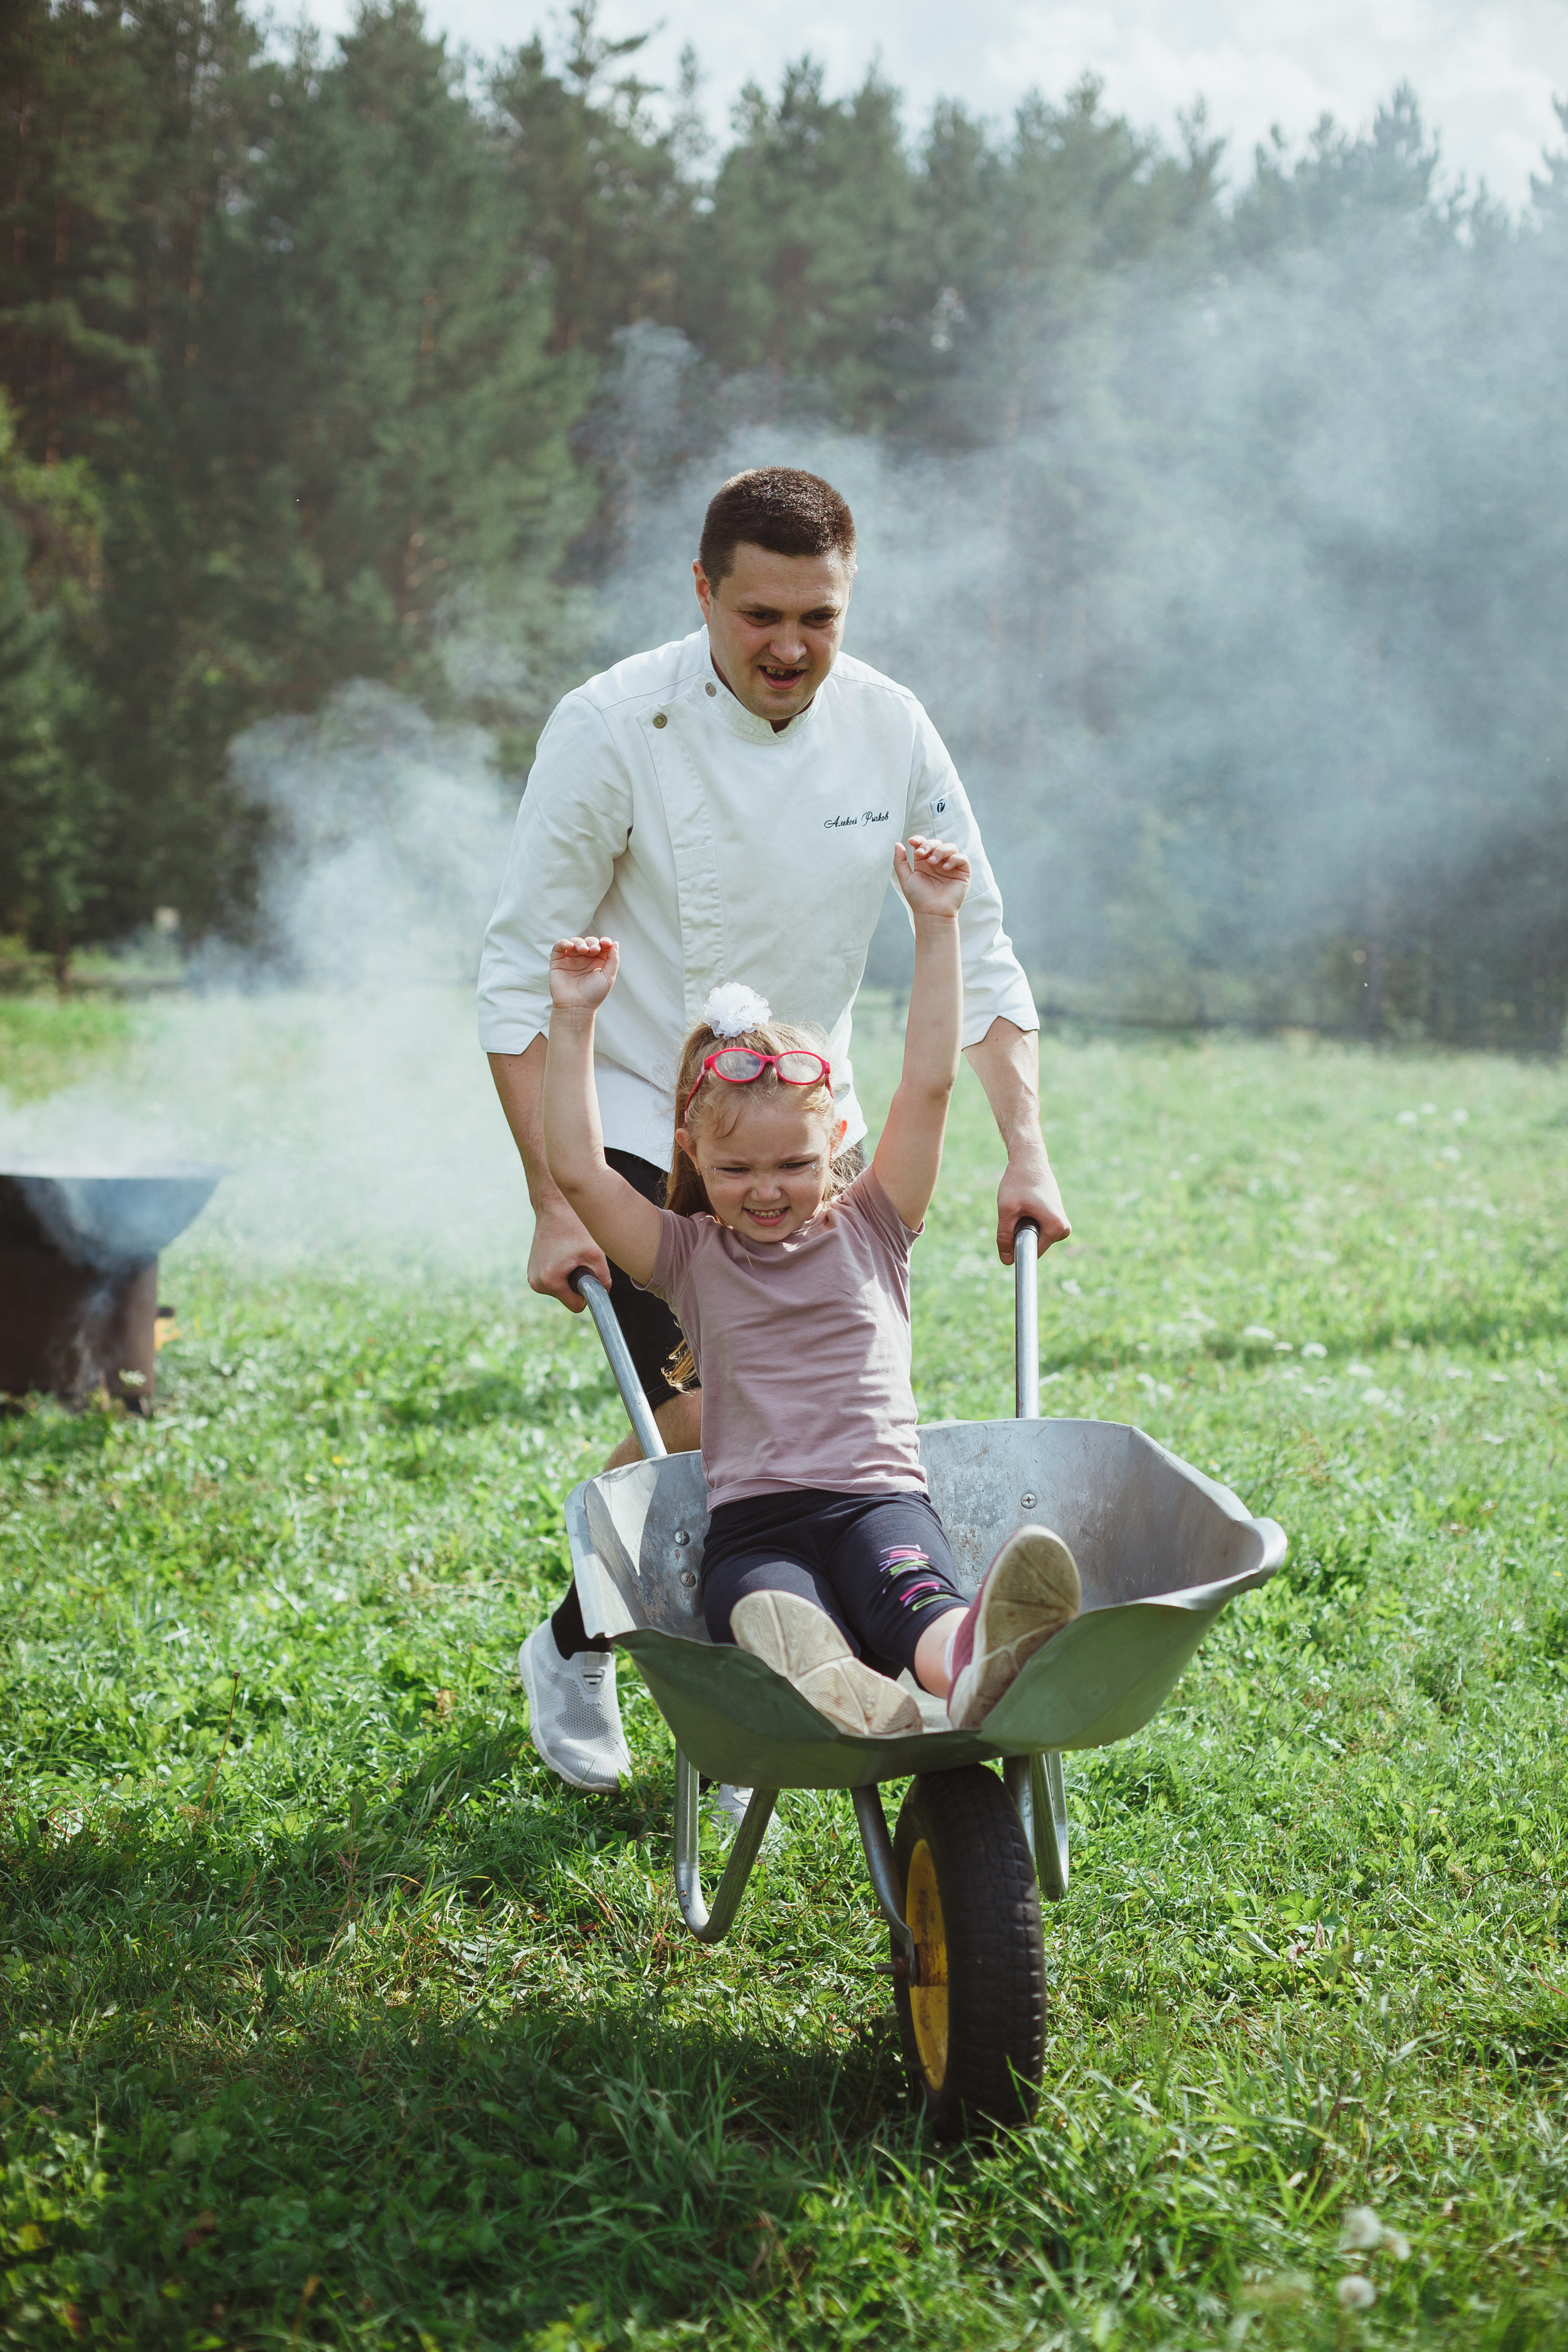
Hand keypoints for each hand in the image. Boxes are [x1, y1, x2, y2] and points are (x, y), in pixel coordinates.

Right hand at [527, 1192, 611, 1311]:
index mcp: (550, 1281)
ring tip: (569, 1255)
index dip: (587, 1294)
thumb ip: (603, 1280)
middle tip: (578, 1259)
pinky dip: (561, 1271)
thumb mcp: (596, 1255)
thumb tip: (603, 1294)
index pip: (576, 1306)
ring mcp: (531, 1276)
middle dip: (577, 1283)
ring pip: (561, 1289)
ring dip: (569, 1277)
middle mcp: (536, 1282)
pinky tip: (561, 1253)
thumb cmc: (575, 1228)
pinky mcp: (532, 1270)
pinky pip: (553, 1280)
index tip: (590, 1276)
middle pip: (567, 1297)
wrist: (555, 1207)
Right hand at [549, 934, 619, 1012]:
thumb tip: (614, 943)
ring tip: (583, 950)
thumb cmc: (593, 995)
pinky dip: (564, 943)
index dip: (604, 942)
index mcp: (597, 962)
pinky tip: (570, 946)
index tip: (606, 943)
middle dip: (592, 942)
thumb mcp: (608, 976)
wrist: (576, 1006)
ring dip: (580, 942)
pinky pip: (559, 947)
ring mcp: (571, 960)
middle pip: (588, 942)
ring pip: (575, 942)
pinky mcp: (558, 962)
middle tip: (594, 950)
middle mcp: (584, 960)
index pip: (601, 946)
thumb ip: (613, 959)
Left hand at [895, 836, 969, 919]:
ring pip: (950, 847)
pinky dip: (954, 859)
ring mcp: (951, 867)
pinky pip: (962, 858)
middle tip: (921, 854)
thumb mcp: (905, 878)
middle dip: (929, 845)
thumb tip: (898, 844)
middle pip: (937, 843)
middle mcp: (938, 863)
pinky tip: (945, 867)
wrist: (932, 913)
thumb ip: (900, 861)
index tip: (912, 841)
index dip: (919, 839)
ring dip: (940, 851)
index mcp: (925, 862)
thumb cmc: (918, 898)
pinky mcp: (963, 873)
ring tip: (933, 862)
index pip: (924, 844)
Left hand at [996, 1144, 1070, 1264]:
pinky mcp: (1056, 1218)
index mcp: (1056, 1227)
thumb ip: (1005, 1236)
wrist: (1030, 1160)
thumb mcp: (1007, 1210)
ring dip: (1023, 1225)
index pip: (1032, 1252)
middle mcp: (1064, 1228)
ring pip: (1035, 1236)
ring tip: (1023, 1205)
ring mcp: (1061, 1223)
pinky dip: (1028, 1219)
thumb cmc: (1019, 1182)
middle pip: (1034, 1245)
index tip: (1012, 1228)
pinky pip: (1038, 1228)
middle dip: (1020, 1232)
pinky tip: (1027, 1203)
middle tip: (1017, 1210)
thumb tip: (1007, 1261)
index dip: (1016, 1245)